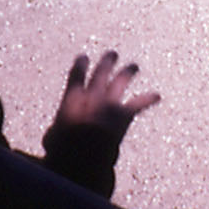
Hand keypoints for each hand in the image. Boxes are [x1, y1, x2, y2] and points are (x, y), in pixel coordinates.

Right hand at [41, 50, 158, 195]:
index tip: (83, 57)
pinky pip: (139, 103)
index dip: (80, 63)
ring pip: (121, 79)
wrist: (84, 154)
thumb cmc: (63, 150)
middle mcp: (93, 94)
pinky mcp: (124, 114)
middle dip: (107, 61)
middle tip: (112, 54)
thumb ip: (55, 133)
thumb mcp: (52, 139)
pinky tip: (157, 96)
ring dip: (128, 71)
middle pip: (101, 71)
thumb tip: (56, 135)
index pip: (76, 73)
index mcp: (72, 97)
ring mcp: (110, 102)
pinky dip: (148, 99)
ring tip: (134, 66)